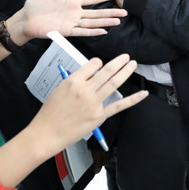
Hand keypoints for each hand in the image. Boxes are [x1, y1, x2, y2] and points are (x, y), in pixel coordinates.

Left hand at [12, 0, 125, 43]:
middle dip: (111, 12)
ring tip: (118, 21)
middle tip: (125, 12)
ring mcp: (71, 22)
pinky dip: (92, 32)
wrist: (25, 19)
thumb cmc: (35, 4)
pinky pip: (82, 32)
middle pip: (97, 12)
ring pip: (93, 22)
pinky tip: (103, 30)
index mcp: (72, 2)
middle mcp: (75, 13)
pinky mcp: (66, 31)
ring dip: (106, 21)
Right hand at [29, 54, 146, 156]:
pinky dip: (133, 99)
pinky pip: (119, 105)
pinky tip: (142, 93)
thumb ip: (76, 80)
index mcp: (73, 81)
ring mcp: (94, 103)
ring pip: (114, 83)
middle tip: (126, 56)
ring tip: (132, 64)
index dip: (99, 62)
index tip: (101, 63)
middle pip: (107, 71)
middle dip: (119, 61)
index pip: (93, 64)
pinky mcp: (99, 116)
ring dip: (126, 71)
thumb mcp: (59, 89)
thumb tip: (91, 73)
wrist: (46, 133)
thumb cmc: (50, 112)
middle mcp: (85, 90)